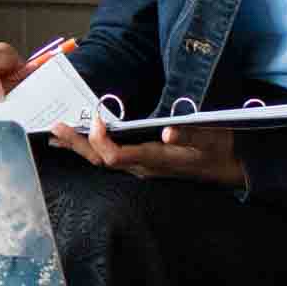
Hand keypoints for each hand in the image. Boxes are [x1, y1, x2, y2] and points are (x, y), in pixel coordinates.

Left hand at [62, 117, 239, 185]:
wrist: (231, 167)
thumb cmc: (220, 149)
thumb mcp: (211, 137)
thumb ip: (191, 134)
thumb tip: (168, 131)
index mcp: (155, 160)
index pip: (115, 156)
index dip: (100, 139)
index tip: (95, 117)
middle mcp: (144, 168)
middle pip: (101, 161)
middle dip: (77, 145)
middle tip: (55, 127)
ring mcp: (143, 168)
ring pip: (104, 161)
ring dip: (81, 147)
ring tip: (58, 135)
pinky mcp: (145, 165)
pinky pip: (112, 159)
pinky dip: (94, 148)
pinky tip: (84, 142)